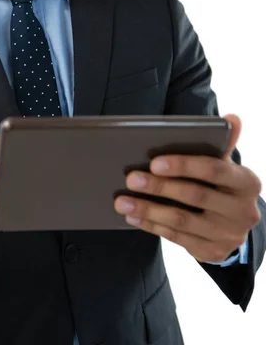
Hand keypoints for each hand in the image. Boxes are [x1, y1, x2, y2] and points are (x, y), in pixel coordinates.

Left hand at [114, 114, 261, 262]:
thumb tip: (232, 118)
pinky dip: (152, 226)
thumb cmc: (222, 184)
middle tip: (130, 179)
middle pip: (194, 196)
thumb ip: (223, 142)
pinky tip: (133, 217)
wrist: (235, 223)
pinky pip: (177, 238)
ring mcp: (228, 235)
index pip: (214, 170)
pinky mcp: (213, 252)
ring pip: (181, 221)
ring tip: (122, 201)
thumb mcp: (226, 164)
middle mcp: (243, 212)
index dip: (183, 165)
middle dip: (159, 187)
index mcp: (247, 183)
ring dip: (148, 210)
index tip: (154, 162)